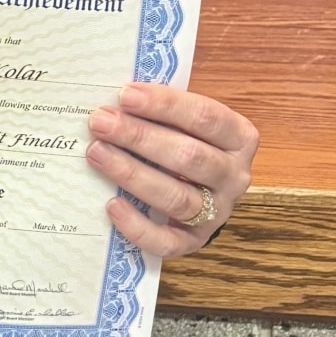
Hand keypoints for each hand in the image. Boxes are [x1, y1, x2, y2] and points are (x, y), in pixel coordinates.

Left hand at [86, 83, 257, 260]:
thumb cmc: (185, 143)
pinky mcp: (194, 241)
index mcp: (239, 137)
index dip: (164, 105)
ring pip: (176, 197)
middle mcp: (234, 176)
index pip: (205, 116)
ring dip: (132, 174)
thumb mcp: (185, 122)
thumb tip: (116, 99)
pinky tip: (112, 205)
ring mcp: (217, 213)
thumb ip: (162, 111)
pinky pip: (166, 241)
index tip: (125, 95)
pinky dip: (137, 225)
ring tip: (97, 153)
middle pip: (189, 157)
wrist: (200, 191)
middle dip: (140, 137)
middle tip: (101, 122)